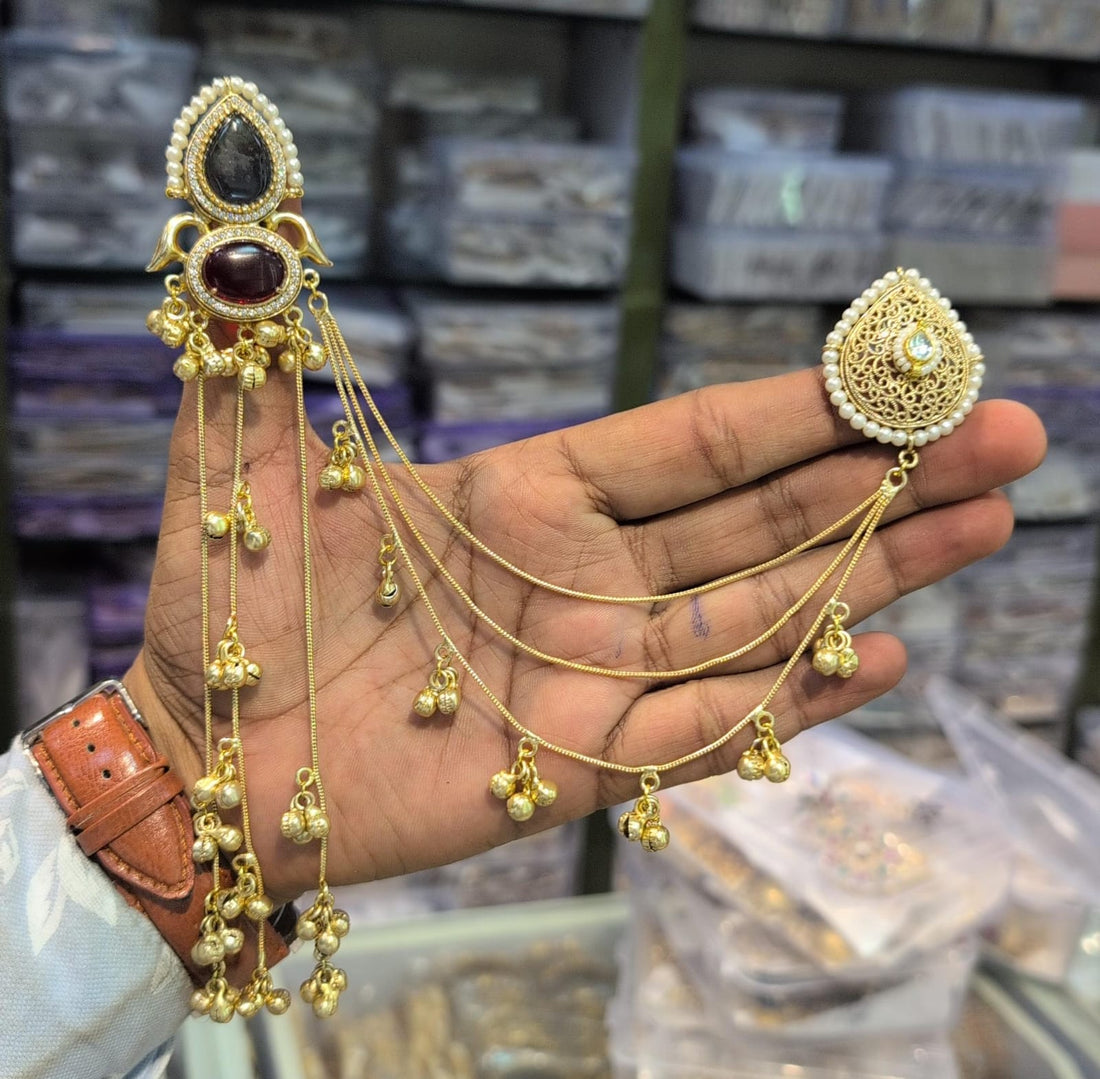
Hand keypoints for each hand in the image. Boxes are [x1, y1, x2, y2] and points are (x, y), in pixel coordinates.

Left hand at [126, 364, 1044, 899]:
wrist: (202, 757)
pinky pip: (705, 730)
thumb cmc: (227, 613)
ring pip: (757, 619)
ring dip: (870, 578)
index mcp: (524, 498)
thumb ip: (260, 372)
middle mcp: (581, 580)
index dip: (796, 409)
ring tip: (980, 528)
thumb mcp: (243, 476)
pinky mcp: (577, 768)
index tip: (893, 373)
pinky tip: (883, 658)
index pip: (691, 443)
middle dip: (877, 482)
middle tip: (999, 439)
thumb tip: (246, 264)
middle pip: (758, 523)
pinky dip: (792, 699)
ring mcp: (588, 675)